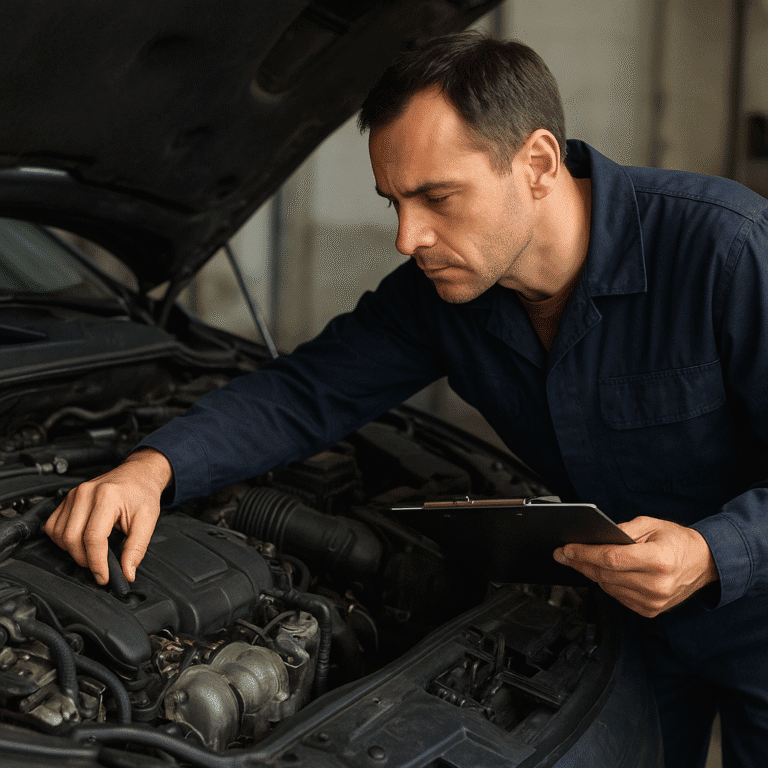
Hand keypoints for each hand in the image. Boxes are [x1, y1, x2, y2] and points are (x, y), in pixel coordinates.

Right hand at [44, 448, 172, 584]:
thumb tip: (127, 573)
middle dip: (84, 560)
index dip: (97, 563)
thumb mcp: (148, 520)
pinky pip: (53, 526)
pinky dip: (63, 540)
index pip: (93, 538)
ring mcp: (74, 494)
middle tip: (100, 567)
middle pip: (72, 538)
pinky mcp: (67, 498)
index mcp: (107, 497)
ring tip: (92, 553)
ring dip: (72, 551)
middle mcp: (86, 493)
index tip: (104, 577)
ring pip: (59, 534)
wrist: (137, 475)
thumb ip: (137, 548)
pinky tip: (80, 541)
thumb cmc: (142, 494)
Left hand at [553, 516, 718, 616]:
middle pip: (605, 574)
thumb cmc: (677, 541)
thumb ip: (623, 529)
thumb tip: (596, 536)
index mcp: (658, 560)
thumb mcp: (651, 524)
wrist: (704, 563)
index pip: (611, 559)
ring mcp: (653, 601)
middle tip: (563, 554)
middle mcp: (656, 585)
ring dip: (591, 573)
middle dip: (580, 562)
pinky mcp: (650, 611)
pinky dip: (607, 583)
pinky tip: (603, 572)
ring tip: (579, 560)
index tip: (566, 549)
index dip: (585, 554)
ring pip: (608, 587)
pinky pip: (617, 596)